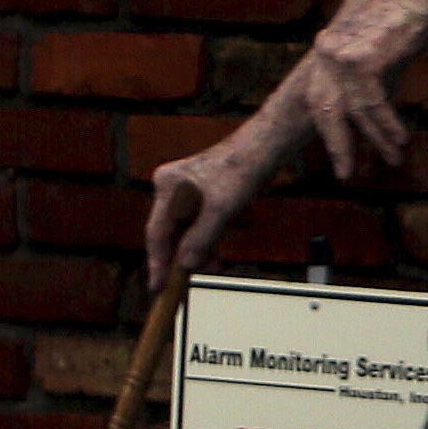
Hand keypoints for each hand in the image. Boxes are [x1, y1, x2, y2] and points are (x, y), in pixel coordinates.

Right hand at [146, 140, 268, 287]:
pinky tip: (219, 248)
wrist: (270, 143)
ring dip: (200, 247)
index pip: (157, 231)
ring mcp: (188, 188)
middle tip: (185, 281)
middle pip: (171, 230)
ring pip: (188, 227)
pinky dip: (210, 235)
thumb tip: (186, 264)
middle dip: (182, 255)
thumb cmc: (245, 165)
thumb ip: (202, 238)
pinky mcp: (205, 191)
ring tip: (213, 265)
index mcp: (168, 185)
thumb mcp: (223, 208)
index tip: (157, 285)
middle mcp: (173, 186)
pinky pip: (201, 220)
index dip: (158, 261)